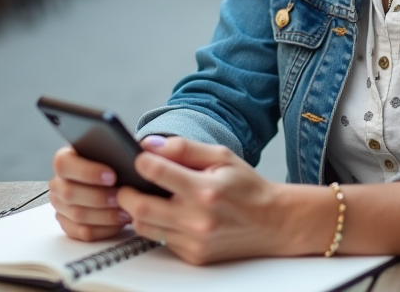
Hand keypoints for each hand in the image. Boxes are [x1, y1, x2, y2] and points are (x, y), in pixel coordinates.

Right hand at [49, 146, 131, 242]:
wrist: (113, 181)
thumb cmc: (113, 165)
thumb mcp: (113, 151)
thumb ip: (116, 150)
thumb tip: (135, 153)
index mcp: (64, 160)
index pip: (63, 164)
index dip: (87, 171)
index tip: (112, 176)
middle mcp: (58, 183)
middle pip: (69, 193)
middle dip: (99, 197)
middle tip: (121, 196)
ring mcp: (61, 206)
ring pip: (77, 215)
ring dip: (104, 215)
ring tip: (125, 211)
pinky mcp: (69, 225)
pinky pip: (83, 232)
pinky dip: (104, 229)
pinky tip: (119, 222)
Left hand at [117, 136, 292, 264]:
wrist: (273, 223)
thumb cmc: (248, 187)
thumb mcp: (222, 157)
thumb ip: (184, 148)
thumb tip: (148, 145)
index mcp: (205, 190)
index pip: (156, 172)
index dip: (140, 161)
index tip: (138, 158)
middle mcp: (198, 219)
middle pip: (139, 206)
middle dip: (126, 191)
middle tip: (129, 183)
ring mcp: (194, 242)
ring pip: (144, 226)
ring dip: (138, 210)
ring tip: (147, 197)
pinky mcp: (193, 256)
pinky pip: (160, 240)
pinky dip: (157, 225)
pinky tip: (169, 213)